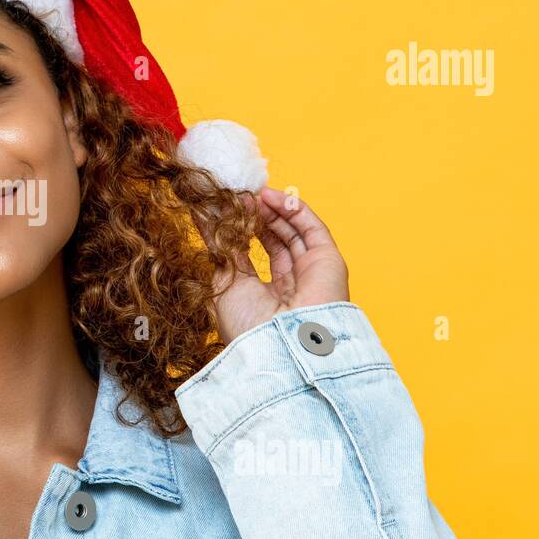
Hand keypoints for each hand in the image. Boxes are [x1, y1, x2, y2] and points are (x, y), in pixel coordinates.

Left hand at [204, 186, 350, 344]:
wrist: (280, 344)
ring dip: (271, 210)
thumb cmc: (249, 324)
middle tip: (236, 196)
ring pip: (293, 231)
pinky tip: (271, 197)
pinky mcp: (328, 261)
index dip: (240, 231)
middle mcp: (293, 285)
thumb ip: (224, 250)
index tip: (222, 209)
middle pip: (275, 240)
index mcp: (268, 297)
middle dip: (256, 216)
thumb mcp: (226, 283)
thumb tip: (210, 222)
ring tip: (249, 194)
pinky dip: (294, 209)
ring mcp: (312, 272)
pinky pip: (312, 227)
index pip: (254, 254)